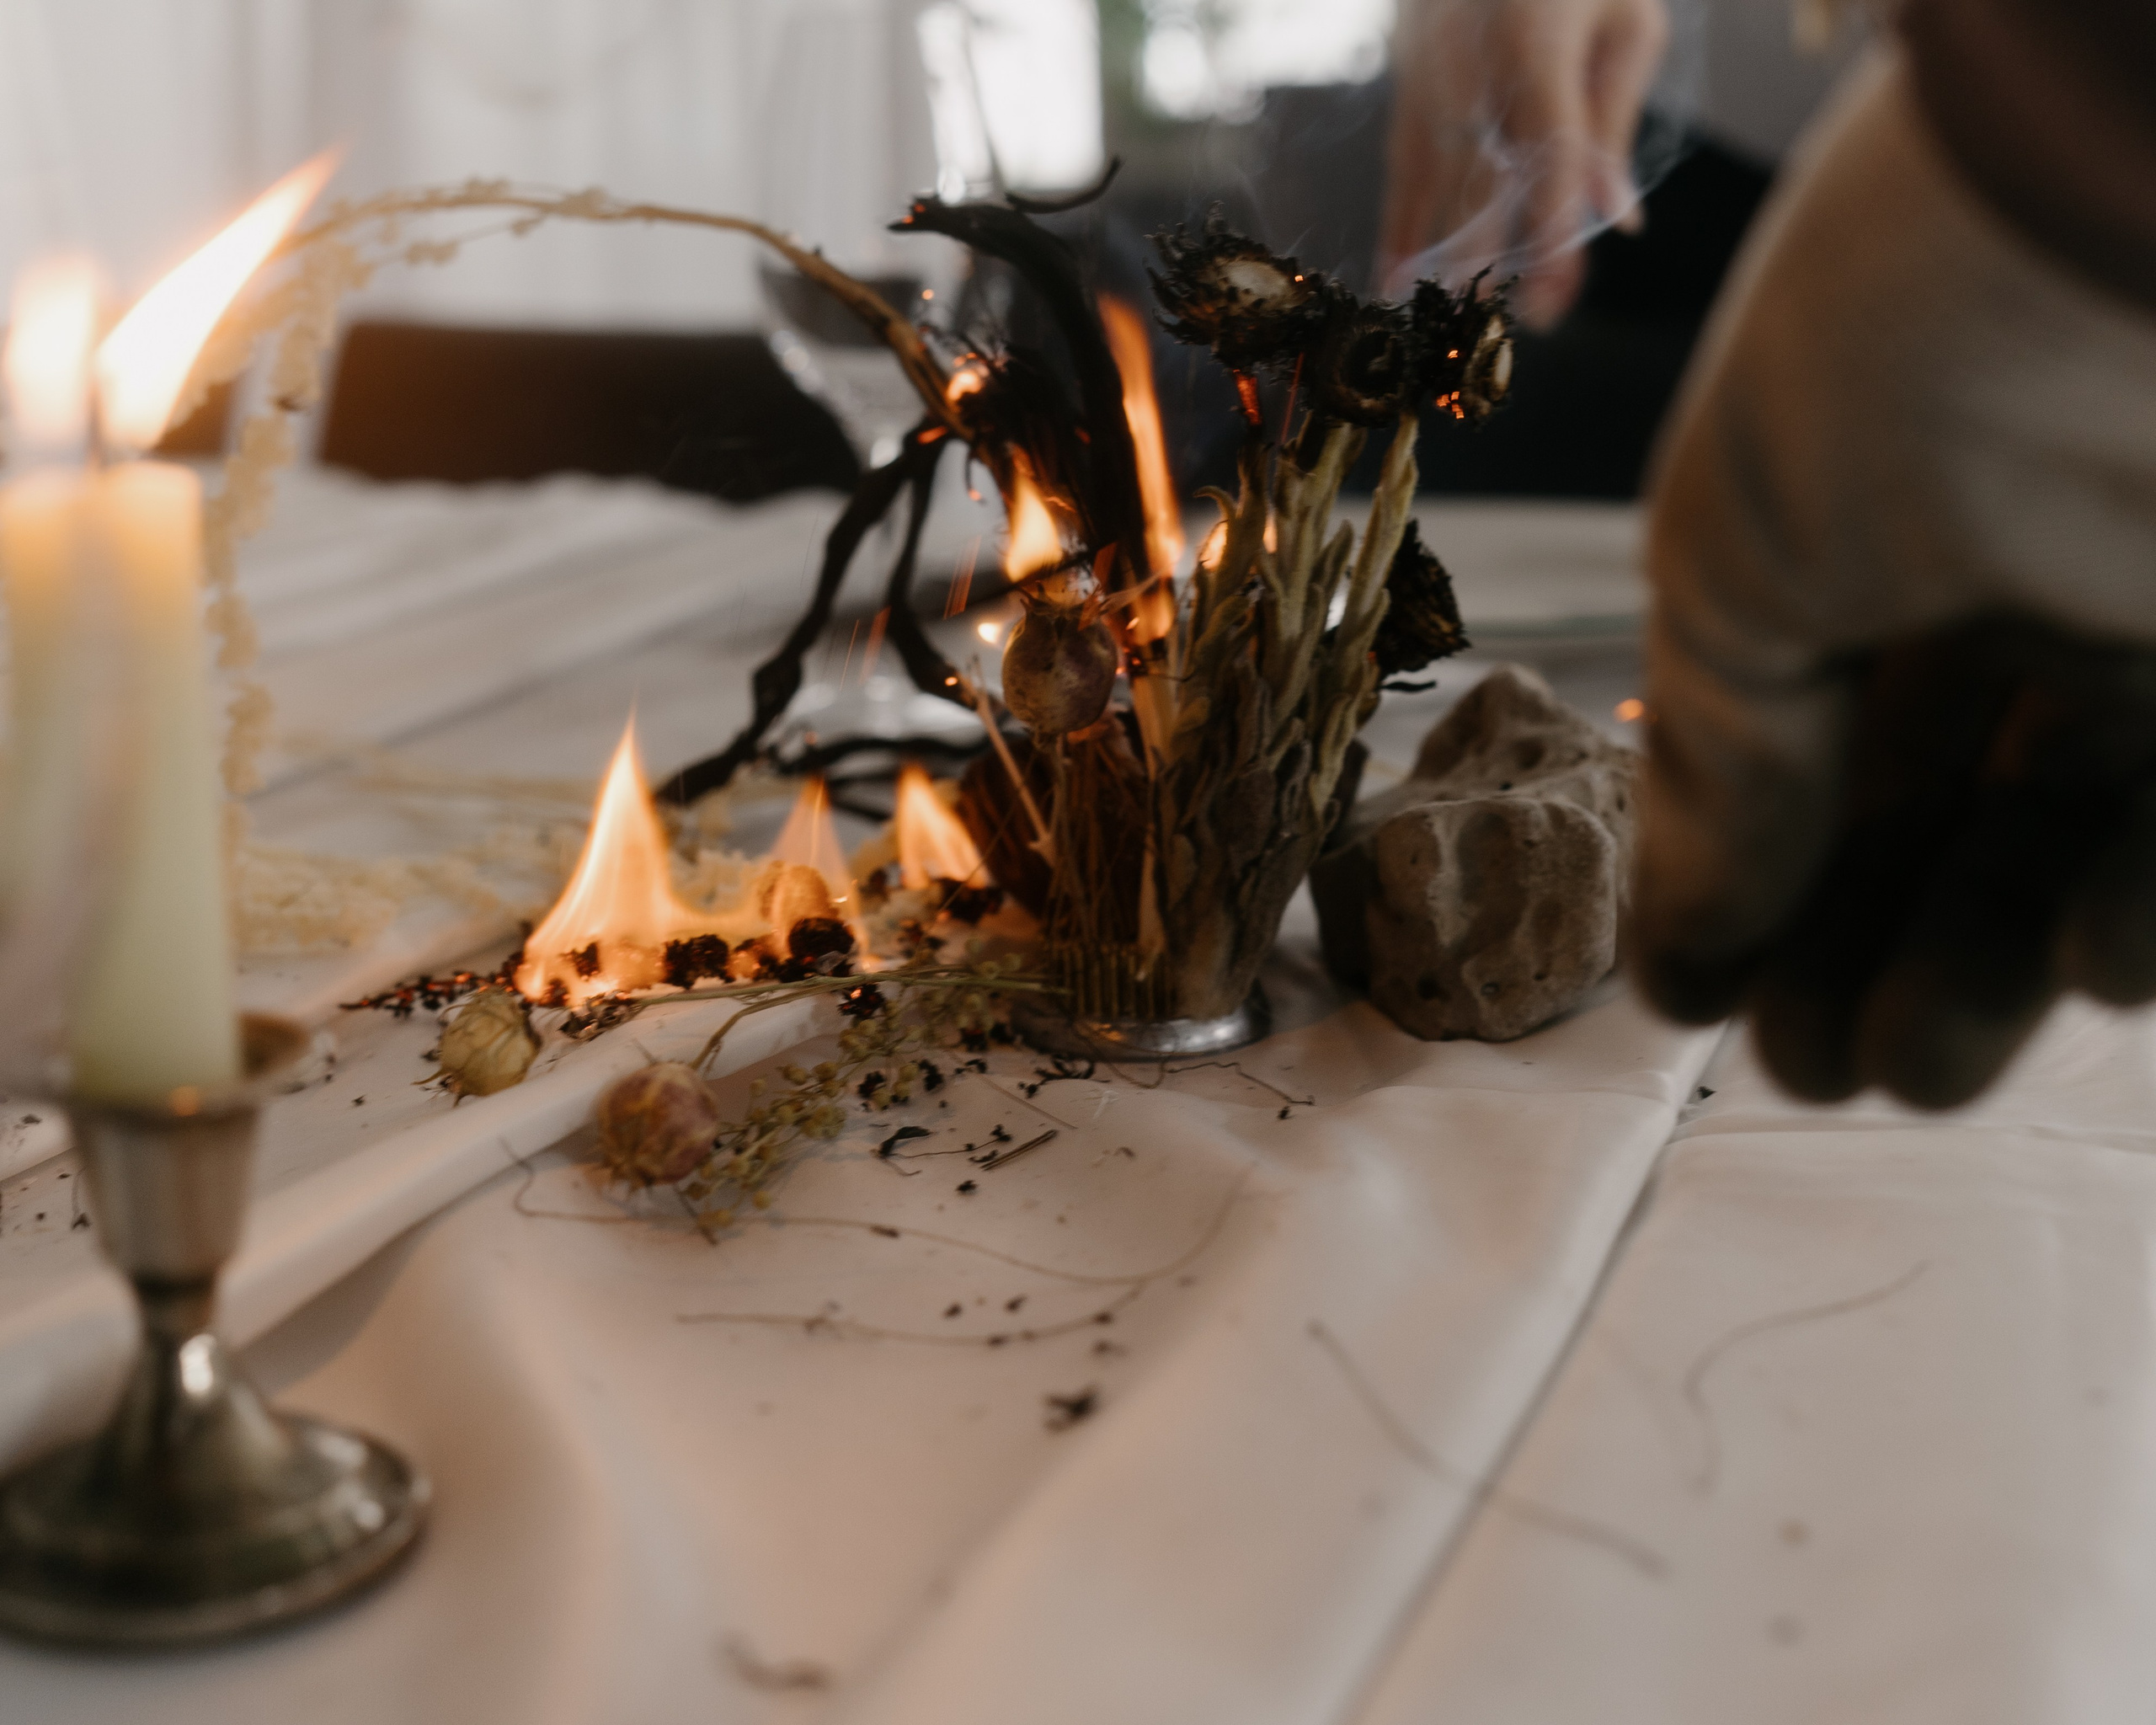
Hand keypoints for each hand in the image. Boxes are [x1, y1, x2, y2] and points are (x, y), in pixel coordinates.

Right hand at [1380, 0, 1667, 326]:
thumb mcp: (1626, 23)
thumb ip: (1614, 123)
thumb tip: (1615, 220)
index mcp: (1536, 46)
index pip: (1547, 164)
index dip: (1552, 239)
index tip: (1560, 302)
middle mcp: (1469, 71)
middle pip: (1481, 190)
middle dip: (1501, 267)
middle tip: (1522, 330)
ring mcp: (1427, 82)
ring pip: (1435, 190)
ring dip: (1449, 263)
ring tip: (1460, 327)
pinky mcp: (1405, 89)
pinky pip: (1401, 173)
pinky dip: (1401, 230)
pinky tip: (1397, 281)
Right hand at [1632, 55, 2155, 1105]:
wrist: (2144, 179)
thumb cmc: (1907, 336)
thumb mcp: (1742, 556)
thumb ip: (1719, 762)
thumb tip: (1671, 952)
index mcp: (1843, 538)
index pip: (1792, 749)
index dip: (1749, 883)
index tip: (1711, 1005)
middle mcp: (1993, 578)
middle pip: (1923, 813)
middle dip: (1862, 953)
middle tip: (1818, 1068)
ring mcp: (2130, 613)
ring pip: (2061, 839)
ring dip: (1986, 970)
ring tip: (1912, 1062)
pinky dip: (2140, 914)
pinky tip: (2085, 959)